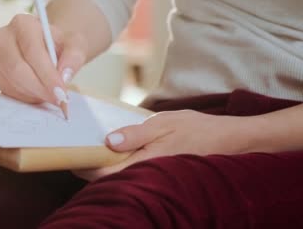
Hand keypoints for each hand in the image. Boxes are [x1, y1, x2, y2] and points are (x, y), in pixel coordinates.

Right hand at [0, 13, 87, 105]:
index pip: (32, 51)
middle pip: (18, 68)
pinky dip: (26, 97)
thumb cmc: (59, 44)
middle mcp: (4, 37)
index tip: (61, 91)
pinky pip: (8, 91)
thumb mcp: (75, 44)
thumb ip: (74, 57)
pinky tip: (40, 94)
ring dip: (34, 94)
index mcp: (23, 23)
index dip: (47, 74)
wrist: (49, 47)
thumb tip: (64, 76)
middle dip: (40, 88)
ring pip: (12, 82)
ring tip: (52, 95)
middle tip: (58, 99)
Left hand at [73, 110, 254, 180]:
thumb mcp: (165, 122)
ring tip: (92, 150)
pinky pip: (135, 174)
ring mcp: (156, 177)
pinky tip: (116, 153)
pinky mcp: (160, 174)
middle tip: (76, 152)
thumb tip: (108, 141)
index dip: (86, 167)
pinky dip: (121, 166)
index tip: (71, 157)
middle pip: (112, 179)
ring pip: (123, 178)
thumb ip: (136, 133)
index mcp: (149, 162)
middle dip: (92, 168)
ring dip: (106, 167)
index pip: (108, 174)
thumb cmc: (199, 129)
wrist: (231, 141)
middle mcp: (151, 175)